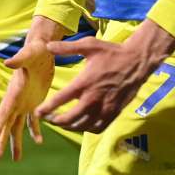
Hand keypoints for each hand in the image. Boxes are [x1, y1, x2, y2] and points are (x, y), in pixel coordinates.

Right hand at [0, 39, 54, 161]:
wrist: (43, 48)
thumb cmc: (35, 49)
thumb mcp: (29, 54)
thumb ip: (19, 59)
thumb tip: (8, 63)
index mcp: (14, 91)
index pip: (4, 110)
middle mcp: (16, 99)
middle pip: (7, 124)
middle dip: (1, 141)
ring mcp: (24, 102)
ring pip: (18, 126)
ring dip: (16, 142)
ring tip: (16, 159)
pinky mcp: (35, 102)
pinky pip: (33, 121)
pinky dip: (35, 131)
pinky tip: (39, 142)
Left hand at [36, 20, 174, 133]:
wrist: (137, 61)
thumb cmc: (112, 52)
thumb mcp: (89, 45)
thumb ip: (67, 47)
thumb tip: (47, 46)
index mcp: (85, 82)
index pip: (61, 99)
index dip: (47, 108)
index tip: (37, 112)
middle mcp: (94, 98)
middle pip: (70, 118)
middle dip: (55, 121)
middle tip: (48, 118)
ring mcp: (105, 108)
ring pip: (82, 126)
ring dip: (69, 126)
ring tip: (61, 122)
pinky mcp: (114, 113)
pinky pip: (97, 128)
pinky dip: (86, 128)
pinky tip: (81, 124)